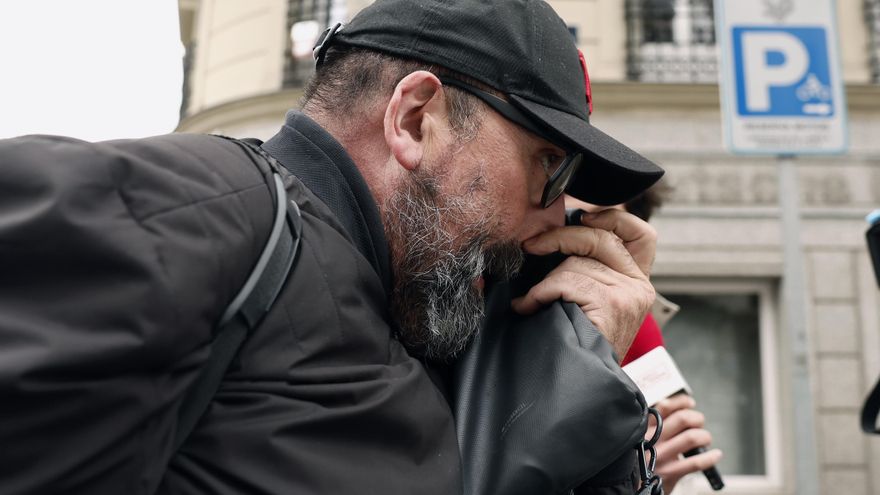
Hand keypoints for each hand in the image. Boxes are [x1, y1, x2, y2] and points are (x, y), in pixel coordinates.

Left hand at [511, 208, 656, 359]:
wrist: (584, 385)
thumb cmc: (579, 344)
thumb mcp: (592, 303)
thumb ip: (588, 271)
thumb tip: (555, 238)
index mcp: (637, 282)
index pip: (642, 234)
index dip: (614, 217)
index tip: (583, 216)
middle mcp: (639, 286)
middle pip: (600, 237)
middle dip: (559, 237)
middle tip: (531, 246)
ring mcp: (628, 294)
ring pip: (576, 263)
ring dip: (544, 281)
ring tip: (531, 301)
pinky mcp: (613, 304)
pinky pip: (566, 282)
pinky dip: (540, 293)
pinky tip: (530, 307)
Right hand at [648, 394, 722, 492]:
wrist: (634, 485)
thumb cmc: (642, 458)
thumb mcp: (642, 437)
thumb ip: (656, 422)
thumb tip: (681, 406)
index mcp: (645, 427)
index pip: (665, 406)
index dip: (682, 402)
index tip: (690, 403)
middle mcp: (653, 439)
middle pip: (682, 418)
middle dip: (697, 419)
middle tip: (699, 424)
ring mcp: (661, 456)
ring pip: (691, 437)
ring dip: (704, 436)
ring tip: (704, 440)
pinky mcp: (669, 472)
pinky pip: (696, 463)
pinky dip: (710, 458)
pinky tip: (715, 455)